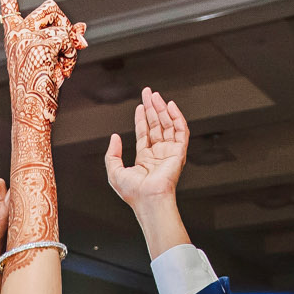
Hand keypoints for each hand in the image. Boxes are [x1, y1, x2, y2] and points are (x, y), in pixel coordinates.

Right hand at [0, 0, 86, 134]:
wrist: (31, 115)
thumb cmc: (40, 91)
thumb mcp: (53, 58)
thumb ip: (64, 38)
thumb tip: (82, 30)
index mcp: (12, 33)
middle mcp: (14, 32)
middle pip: (51, 8)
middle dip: (63, 28)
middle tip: (61, 56)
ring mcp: (24, 38)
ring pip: (61, 22)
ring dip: (68, 44)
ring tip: (59, 68)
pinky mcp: (37, 46)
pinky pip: (66, 39)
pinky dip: (70, 55)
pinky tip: (59, 72)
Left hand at [103, 89, 187, 208]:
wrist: (148, 199)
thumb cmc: (133, 192)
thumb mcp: (114, 171)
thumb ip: (112, 154)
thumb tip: (114, 137)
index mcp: (145, 159)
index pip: (145, 133)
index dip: (142, 118)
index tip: (140, 105)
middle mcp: (158, 154)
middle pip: (156, 125)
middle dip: (152, 108)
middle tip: (148, 93)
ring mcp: (169, 152)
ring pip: (167, 125)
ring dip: (162, 109)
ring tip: (156, 96)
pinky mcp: (179, 152)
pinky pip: (181, 131)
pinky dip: (177, 117)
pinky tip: (170, 106)